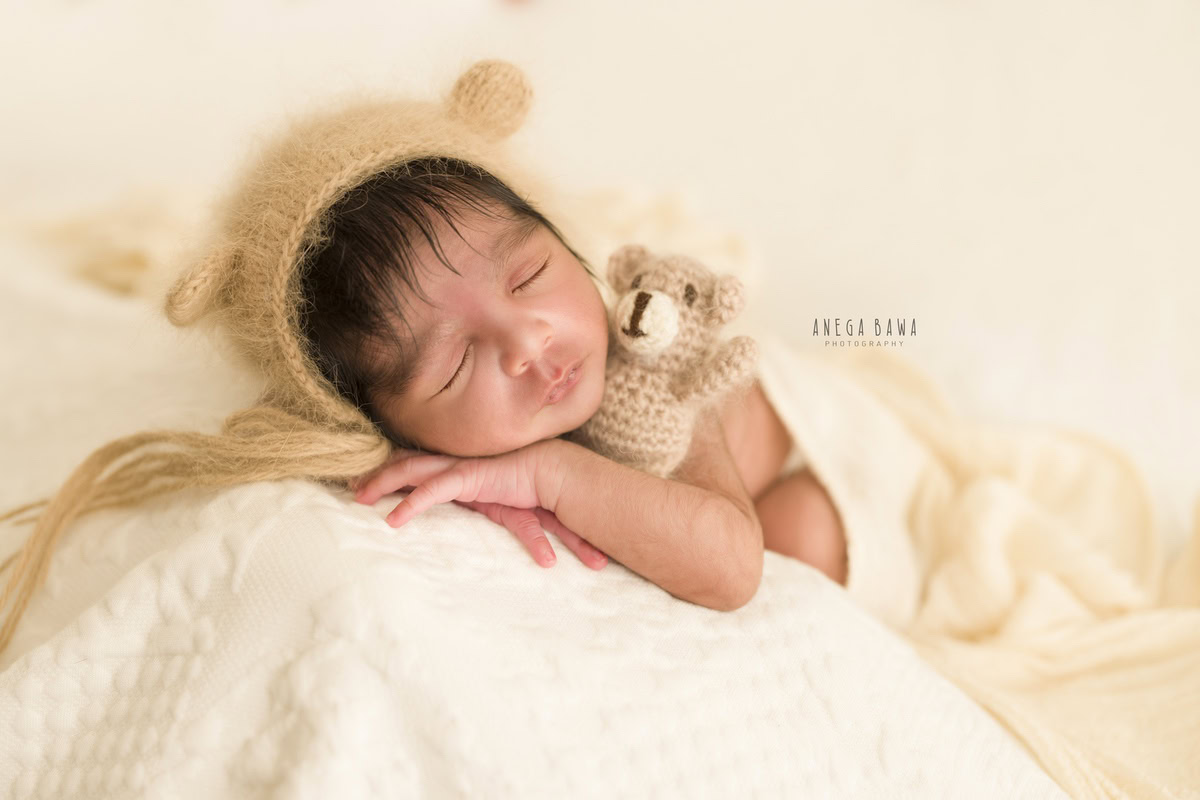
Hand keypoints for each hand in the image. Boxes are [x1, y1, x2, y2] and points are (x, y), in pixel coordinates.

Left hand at [350, 443, 606, 569]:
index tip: (369, 482)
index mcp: (462, 465)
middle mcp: (457, 461)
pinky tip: (392, 519)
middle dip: (378, 474)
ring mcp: (461, 466)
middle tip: (352, 487)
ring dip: (382, 483)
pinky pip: (432, 490)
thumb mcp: (501, 500)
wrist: (558, 475)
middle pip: (408, 461)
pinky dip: (411, 504)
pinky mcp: (470, 478)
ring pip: (411, 470)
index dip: (395, 470)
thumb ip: (487, 506)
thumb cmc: (534, 489)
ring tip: (358, 497)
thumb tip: (478, 513)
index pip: (421, 463)